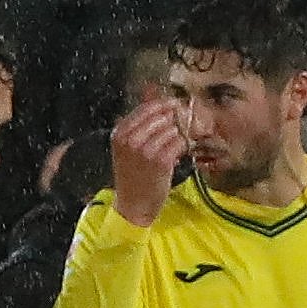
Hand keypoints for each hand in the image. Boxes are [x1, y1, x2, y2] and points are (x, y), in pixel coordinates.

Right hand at [108, 96, 182, 226]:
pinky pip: (180, 142)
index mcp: (120, 133)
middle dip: (177, 118)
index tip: (176, 105)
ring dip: (182, 133)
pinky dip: (185, 145)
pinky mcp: (161, 161)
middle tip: (185, 123)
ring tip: (181, 142)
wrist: (133, 205)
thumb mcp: (127, 148)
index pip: (147, 107)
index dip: (165, 105)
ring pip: (173, 129)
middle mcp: (131, 139)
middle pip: (162, 116)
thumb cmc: (132, 176)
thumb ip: (139, 126)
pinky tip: (182, 151)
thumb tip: (159, 102)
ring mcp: (146, 150)